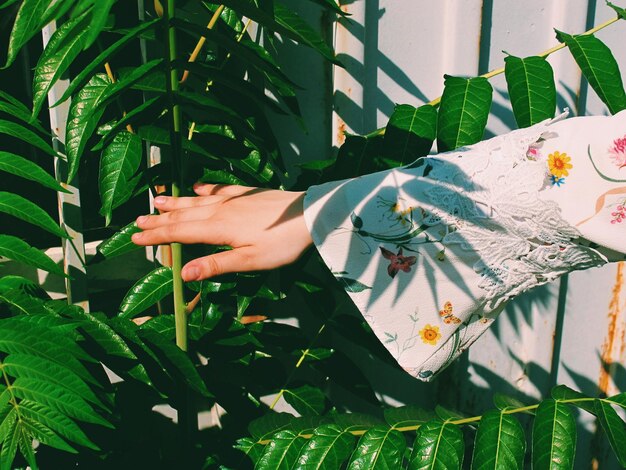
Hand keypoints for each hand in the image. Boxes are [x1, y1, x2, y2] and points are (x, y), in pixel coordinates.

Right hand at [131, 184, 312, 280]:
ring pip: (198, 201)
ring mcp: (235, 199)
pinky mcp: (249, 193)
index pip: (180, 233)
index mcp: (218, 229)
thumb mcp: (250, 260)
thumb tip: (183, 274)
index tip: (135, 238)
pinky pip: (220, 190)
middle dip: (160, 219)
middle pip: (184, 215)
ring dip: (176, 202)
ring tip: (157, 200)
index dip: (157, 236)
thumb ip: (217, 265)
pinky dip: (205, 190)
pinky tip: (198, 188)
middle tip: (138, 220)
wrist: (310, 215)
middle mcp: (221, 210)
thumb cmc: (282, 244)